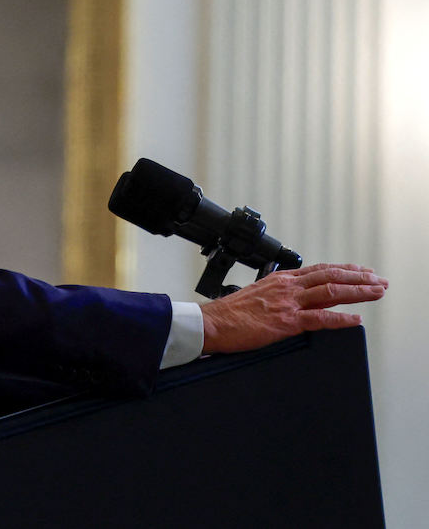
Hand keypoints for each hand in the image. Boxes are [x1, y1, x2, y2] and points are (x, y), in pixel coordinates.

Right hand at [201, 263, 387, 353]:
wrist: (213, 323)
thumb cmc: (230, 313)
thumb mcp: (258, 294)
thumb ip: (280, 295)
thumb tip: (298, 302)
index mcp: (281, 279)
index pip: (320, 270)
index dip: (345, 270)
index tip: (362, 271)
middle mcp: (287, 287)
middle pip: (331, 277)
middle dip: (359, 279)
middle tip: (380, 281)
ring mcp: (288, 303)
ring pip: (331, 293)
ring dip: (358, 293)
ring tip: (376, 293)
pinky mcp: (286, 322)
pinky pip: (320, 318)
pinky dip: (341, 319)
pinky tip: (356, 319)